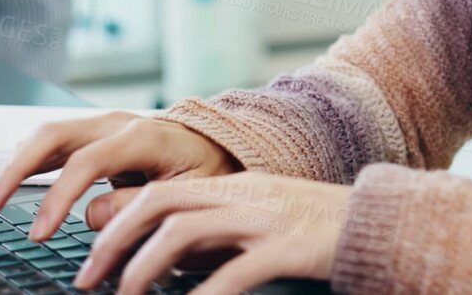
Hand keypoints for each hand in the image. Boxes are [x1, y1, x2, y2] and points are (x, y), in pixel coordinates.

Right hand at [0, 111, 243, 243]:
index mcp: (141, 135)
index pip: (86, 161)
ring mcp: (95, 127)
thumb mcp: (188, 191)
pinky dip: (8, 170)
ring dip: (1, 177)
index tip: (38, 235)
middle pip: (48, 141)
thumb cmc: (206, 170)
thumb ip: (139, 203)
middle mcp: (112, 123)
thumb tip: (88, 217)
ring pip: (37, 143)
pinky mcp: (84, 139)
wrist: (216, 145)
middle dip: (9, 179)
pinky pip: (39, 151)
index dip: (58, 198)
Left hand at [74, 172, 349, 294]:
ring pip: (185, 230)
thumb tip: (160, 261)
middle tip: (88, 282)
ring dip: (145, 267)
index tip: (91, 263)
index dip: (116, 225)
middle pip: (160, 205)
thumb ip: (214, 235)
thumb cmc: (318, 233)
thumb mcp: (259, 224)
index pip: (159, 193)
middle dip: (114, 243)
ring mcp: (266, 218)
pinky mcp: (290, 247)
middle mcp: (243, 196)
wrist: (383, 224)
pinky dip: (205, 293)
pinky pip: (236, 269)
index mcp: (233, 188)